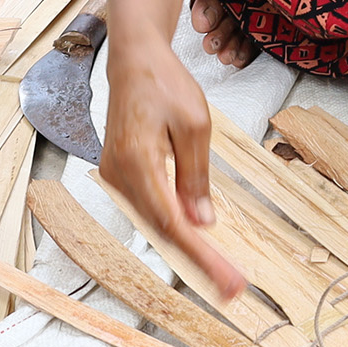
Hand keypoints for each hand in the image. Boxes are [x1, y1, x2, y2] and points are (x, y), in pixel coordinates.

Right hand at [97, 38, 246, 298]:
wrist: (135, 59)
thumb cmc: (165, 84)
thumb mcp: (194, 125)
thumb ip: (195, 177)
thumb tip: (201, 222)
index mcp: (137, 163)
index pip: (171, 223)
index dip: (200, 256)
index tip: (226, 280)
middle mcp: (119, 175)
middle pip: (162, 228)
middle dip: (198, 259)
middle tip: (232, 286)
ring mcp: (116, 175)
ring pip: (156, 220)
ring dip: (188, 246)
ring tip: (221, 270)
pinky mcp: (121, 172)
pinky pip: (151, 206)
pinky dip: (175, 224)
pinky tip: (198, 240)